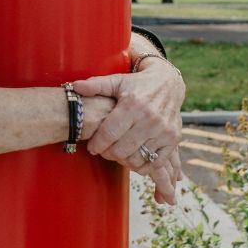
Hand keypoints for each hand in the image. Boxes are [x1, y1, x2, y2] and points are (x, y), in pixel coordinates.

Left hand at [71, 57, 185, 203]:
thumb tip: (74, 87)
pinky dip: (142, 166)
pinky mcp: (173, 139)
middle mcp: (149, 118)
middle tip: (103, 150)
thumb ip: (95, 85)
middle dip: (107, 153)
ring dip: (123, 160)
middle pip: (121, 150)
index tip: (92, 147)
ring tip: (117, 153)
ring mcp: (163, 130)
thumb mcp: (116, 81)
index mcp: (132, 104)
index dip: (96, 144)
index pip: (109, 134)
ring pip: (136, 159)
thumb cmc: (137, 84)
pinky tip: (133, 158)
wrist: (168, 83)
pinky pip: (154, 163)